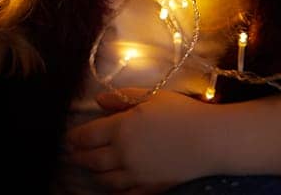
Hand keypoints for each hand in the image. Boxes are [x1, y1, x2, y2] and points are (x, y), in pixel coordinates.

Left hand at [64, 87, 216, 193]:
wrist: (212, 141)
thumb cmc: (182, 113)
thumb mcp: (151, 96)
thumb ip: (121, 98)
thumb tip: (99, 100)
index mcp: (121, 128)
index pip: (87, 136)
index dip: (74, 138)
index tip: (69, 138)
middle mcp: (124, 153)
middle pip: (91, 159)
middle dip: (79, 157)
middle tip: (73, 155)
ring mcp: (136, 174)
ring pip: (105, 179)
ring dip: (94, 174)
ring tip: (91, 168)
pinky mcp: (151, 188)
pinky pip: (125, 194)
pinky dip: (114, 191)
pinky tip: (113, 187)